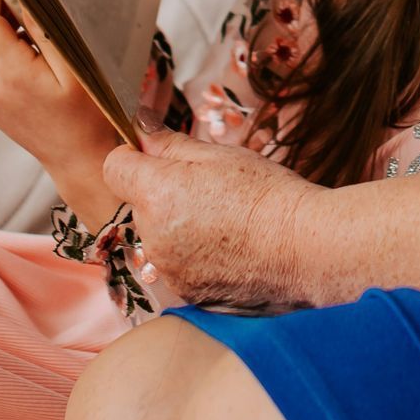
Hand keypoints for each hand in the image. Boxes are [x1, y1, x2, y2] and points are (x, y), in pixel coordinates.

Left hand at [0, 0, 122, 194]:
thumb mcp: (76, 67)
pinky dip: (10, 52)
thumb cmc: (89, 115)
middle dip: (6, 11)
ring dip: (9, 32)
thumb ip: (46, 29)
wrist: (81, 161)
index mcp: (10, 74)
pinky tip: (39, 62)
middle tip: (41, 8)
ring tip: (45, 42)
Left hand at [109, 127, 315, 309]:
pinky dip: (195, 257)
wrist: (305, 250)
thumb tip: (140, 125)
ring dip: (178, 228)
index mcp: (156, 194)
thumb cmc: (266, 195)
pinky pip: (178, 266)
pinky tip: (231, 250)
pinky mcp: (187, 294)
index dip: (134, 157)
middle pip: (139, 205)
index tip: (158, 157)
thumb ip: (169, 143)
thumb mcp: (217, 155)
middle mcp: (153, 236)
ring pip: (158, 237)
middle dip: (162, 194)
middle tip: (209, 191)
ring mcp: (169, 270)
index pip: (114, 167)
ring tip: (225, 223)